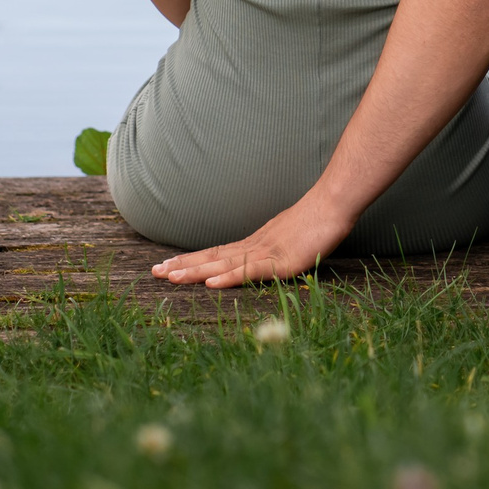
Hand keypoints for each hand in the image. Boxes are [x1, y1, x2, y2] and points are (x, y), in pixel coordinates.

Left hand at [150, 195, 353, 288]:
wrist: (334, 204)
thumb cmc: (317, 219)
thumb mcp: (288, 237)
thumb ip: (273, 249)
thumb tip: (263, 257)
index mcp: (255, 243)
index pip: (217, 254)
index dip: (192, 260)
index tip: (169, 266)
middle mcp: (254, 246)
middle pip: (212, 257)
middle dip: (183, 266)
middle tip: (154, 273)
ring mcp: (266, 253)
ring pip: (224, 264)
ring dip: (196, 271)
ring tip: (171, 277)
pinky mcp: (280, 261)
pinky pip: (251, 270)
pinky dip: (229, 278)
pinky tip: (211, 284)